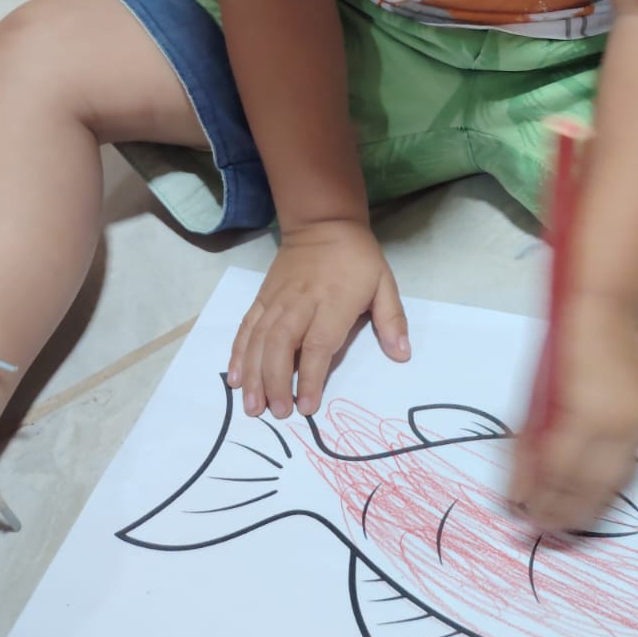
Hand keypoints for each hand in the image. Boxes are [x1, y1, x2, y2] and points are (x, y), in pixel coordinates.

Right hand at [228, 220, 408, 419]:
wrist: (323, 223)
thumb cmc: (357, 258)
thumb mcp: (384, 282)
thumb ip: (392, 320)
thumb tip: (402, 354)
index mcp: (333, 302)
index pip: (318, 344)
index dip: (310, 377)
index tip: (306, 406)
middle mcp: (300, 303)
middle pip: (281, 345)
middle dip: (275, 382)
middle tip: (276, 413)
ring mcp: (278, 300)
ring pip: (259, 339)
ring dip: (253, 374)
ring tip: (251, 407)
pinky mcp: (263, 297)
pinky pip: (248, 326)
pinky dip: (239, 352)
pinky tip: (235, 377)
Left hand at [509, 297, 637, 532]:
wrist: (607, 310)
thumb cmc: (560, 345)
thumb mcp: (533, 394)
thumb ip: (527, 444)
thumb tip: (517, 490)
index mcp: (583, 414)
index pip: (558, 475)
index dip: (539, 501)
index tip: (520, 516)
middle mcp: (617, 424)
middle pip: (591, 489)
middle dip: (564, 515)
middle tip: (540, 529)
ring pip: (617, 484)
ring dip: (591, 508)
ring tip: (565, 522)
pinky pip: (631, 466)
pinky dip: (610, 486)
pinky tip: (592, 495)